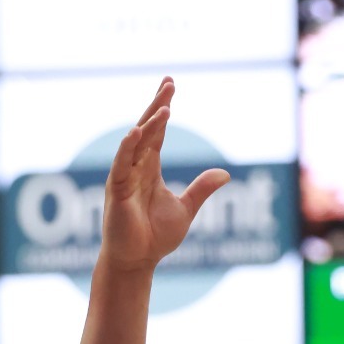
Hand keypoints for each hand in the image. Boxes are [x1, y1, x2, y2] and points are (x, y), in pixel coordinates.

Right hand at [99, 78, 228, 273]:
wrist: (138, 261)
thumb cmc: (155, 237)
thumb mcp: (185, 209)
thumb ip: (201, 189)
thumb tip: (225, 173)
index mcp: (149, 169)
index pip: (157, 132)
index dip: (163, 109)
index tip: (170, 86)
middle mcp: (135, 168)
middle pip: (147, 129)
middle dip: (157, 106)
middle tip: (169, 83)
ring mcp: (125, 177)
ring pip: (136, 143)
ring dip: (149, 124)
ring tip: (165, 107)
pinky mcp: (117, 191)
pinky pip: (121, 164)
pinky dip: (127, 148)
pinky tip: (136, 132)